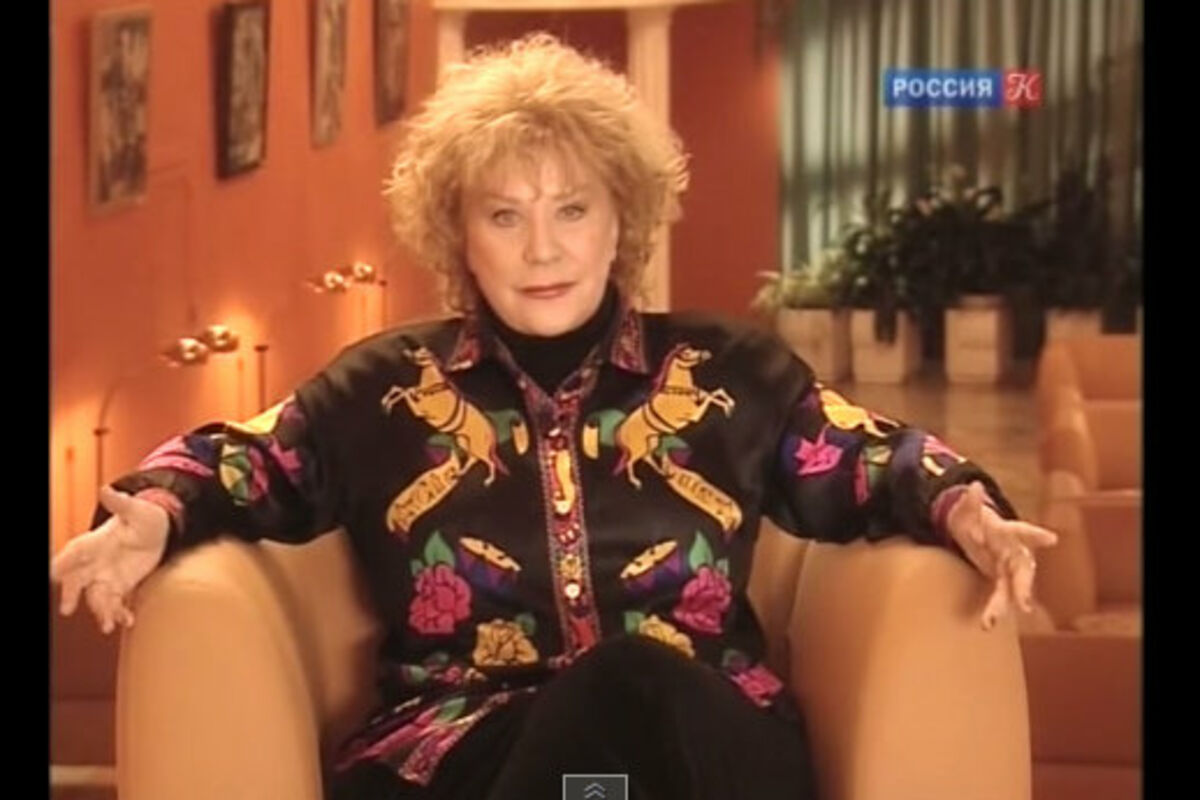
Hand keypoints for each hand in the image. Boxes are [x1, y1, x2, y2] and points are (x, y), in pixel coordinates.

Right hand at [50, 486, 170, 634]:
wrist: (159, 532)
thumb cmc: (143, 517)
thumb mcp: (136, 509)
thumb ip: (121, 502)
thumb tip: (107, 489)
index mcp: (94, 542)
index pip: (74, 553)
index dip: (63, 563)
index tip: (54, 574)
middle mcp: (94, 563)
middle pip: (76, 581)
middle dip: (71, 594)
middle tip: (68, 609)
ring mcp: (105, 577)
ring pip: (96, 597)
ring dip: (100, 611)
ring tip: (108, 624)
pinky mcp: (120, 587)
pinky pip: (115, 604)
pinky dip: (119, 614)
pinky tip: (127, 621)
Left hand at [944, 482, 1058, 630]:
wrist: (972, 530)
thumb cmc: (972, 517)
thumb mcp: (966, 508)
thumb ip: (971, 501)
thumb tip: (973, 487)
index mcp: (1008, 530)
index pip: (1024, 532)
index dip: (1036, 535)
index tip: (1051, 539)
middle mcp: (1014, 551)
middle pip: (1024, 570)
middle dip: (1023, 587)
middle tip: (1024, 603)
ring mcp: (1009, 567)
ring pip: (1013, 588)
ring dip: (1006, 604)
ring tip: (993, 620)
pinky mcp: (1001, 579)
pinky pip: (1000, 596)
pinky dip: (994, 610)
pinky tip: (986, 624)